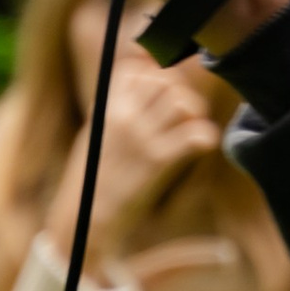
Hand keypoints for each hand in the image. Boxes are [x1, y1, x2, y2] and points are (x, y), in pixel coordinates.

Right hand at [43, 50, 221, 273]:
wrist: (83, 224)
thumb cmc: (93, 179)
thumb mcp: (97, 134)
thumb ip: (118, 104)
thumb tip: (143, 67)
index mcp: (106, 110)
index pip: (137, 71)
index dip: (156, 78)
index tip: (162, 96)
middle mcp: (122, 118)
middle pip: (165, 82)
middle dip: (180, 94)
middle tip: (182, 117)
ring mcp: (141, 139)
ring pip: (182, 102)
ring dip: (195, 114)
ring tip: (191, 130)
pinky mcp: (158, 162)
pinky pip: (196, 134)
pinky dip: (206, 137)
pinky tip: (201, 146)